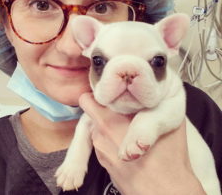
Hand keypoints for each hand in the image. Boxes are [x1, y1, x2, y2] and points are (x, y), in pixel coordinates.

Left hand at [79, 92, 205, 194]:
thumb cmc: (169, 160)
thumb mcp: (168, 122)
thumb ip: (154, 103)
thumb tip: (151, 92)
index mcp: (109, 121)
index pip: (88, 100)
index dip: (100, 94)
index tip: (111, 92)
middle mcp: (99, 136)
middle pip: (93, 113)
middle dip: (105, 108)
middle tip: (123, 108)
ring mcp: (100, 151)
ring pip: (97, 128)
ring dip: (108, 125)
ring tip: (129, 127)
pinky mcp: (103, 164)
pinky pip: (102, 143)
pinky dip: (111, 140)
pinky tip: (128, 143)